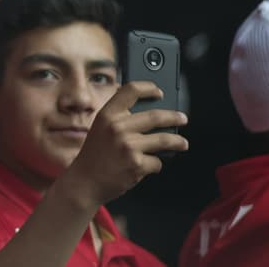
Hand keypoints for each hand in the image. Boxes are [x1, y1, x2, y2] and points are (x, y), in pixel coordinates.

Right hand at [57, 81, 188, 207]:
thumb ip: (117, 117)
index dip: (148, 88)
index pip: (130, 91)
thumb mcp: (99, 128)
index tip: (158, 92)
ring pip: (164, 139)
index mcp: (107, 115)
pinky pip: (157, 161)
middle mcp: (117, 127)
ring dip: (178, 142)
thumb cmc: (94, 155)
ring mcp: (128, 146)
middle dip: (174, 117)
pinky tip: (148, 165)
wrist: (85, 181)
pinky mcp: (137, 164)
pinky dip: (156, 164)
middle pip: (156, 116)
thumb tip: (144, 109)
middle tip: (182, 118)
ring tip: (182, 143)